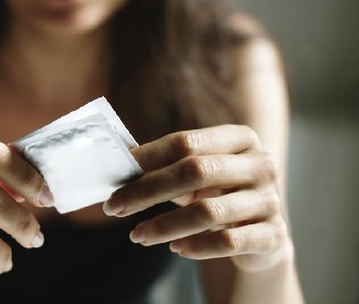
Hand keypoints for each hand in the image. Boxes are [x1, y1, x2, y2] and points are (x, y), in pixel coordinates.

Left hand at [103, 125, 290, 270]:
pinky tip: (174, 249)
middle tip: (114, 208)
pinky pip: (229, 242)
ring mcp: (270, 200)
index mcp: (239, 138)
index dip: (146, 158)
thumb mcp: (195, 173)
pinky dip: (197, 246)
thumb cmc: (216, 194)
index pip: (185, 142)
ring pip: (208, 211)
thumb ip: (163, 163)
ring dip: (164, 225)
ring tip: (137, 235)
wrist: (260, 233)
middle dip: (147, 191)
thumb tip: (116, 159)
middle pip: (195, 171)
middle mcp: (260, 164)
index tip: (114, 176)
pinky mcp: (273, 235)